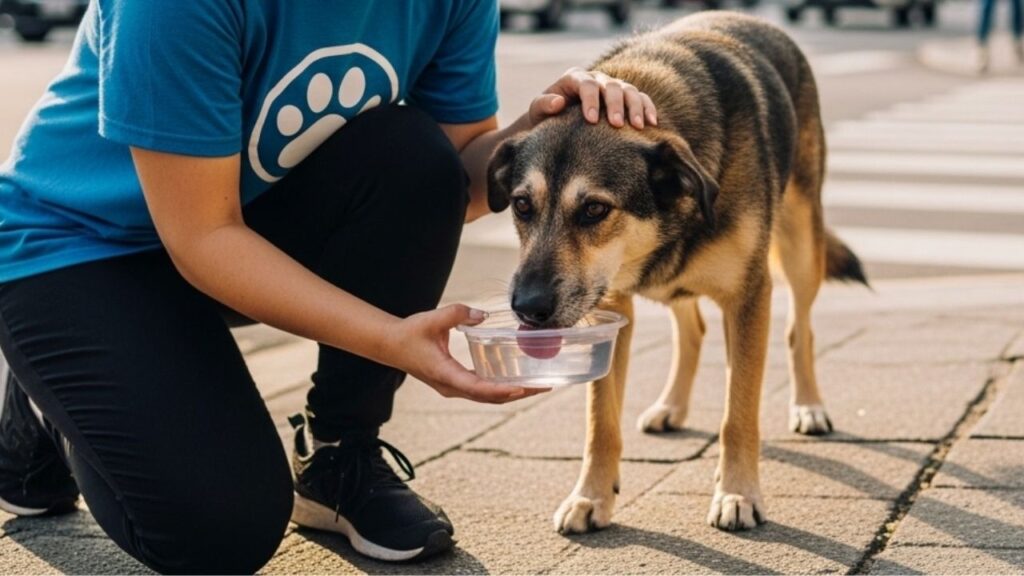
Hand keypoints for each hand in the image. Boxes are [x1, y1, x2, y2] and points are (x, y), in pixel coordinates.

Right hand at [383, 304, 549, 402]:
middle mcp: (451, 387)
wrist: (390, 345)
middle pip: (490, 398)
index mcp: (446, 374)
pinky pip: (481, 391)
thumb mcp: (434, 319)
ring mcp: (453, 388)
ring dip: (511, 393)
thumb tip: (482, 314)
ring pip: (487, 397)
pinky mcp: (454, 384)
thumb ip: (459, 313)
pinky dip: (500, 388)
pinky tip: (515, 381)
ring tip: (536, 386)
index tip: (524, 388)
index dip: (503, 390)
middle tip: (544, 386)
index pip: (479, 389)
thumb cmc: (410, 333)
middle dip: (518, 394)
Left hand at [528, 67, 657, 129]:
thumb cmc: (544, 119)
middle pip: (611, 86)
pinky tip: (652, 123)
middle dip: (615, 104)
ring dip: (635, 107)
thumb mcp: (536, 112)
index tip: (591, 121)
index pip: (586, 84)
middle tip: (617, 125)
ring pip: (629, 90)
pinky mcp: (625, 98)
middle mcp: (596, 79)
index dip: (590, 100)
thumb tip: (558, 102)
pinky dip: (647, 108)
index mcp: (575, 78)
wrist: (555, 125)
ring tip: (639, 126)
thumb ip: (543, 104)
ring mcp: (612, 87)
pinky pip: (640, 98)